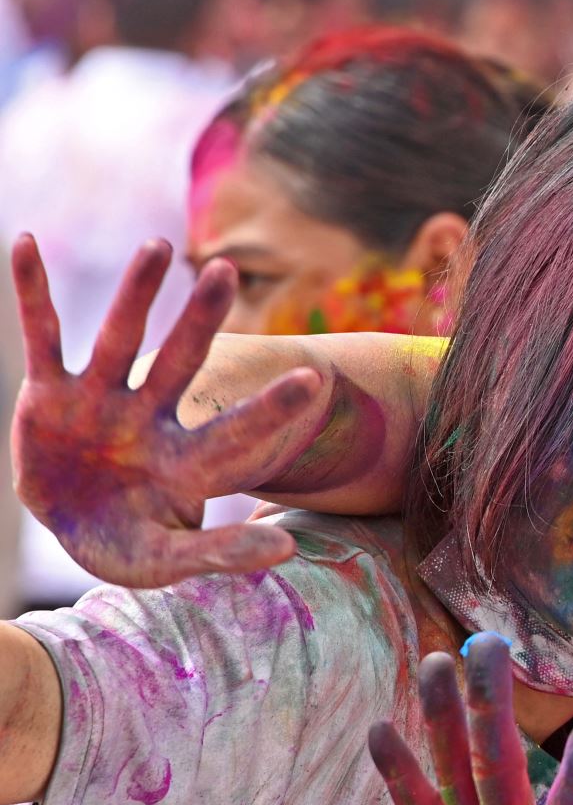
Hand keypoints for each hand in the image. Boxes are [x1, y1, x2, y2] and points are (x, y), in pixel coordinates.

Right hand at [10, 234, 327, 585]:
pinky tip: (26, 243)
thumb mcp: (168, 560)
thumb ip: (221, 554)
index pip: (236, 431)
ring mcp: (100, 402)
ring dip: (135, 294)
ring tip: (156, 247)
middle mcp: (149, 420)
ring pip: (120, 339)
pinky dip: (34, 292)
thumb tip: (287, 551)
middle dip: (199, 319)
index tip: (312, 378)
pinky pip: (43, 336)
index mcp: (187, 460)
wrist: (73, 530)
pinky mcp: (49, 394)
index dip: (271, 408)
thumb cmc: (129, 545)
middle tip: (225, 271)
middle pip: (182, 363)